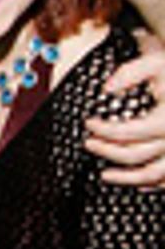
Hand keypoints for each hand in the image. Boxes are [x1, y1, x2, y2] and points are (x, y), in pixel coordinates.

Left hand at [85, 36, 164, 186]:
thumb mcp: (158, 64)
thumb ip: (131, 72)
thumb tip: (107, 88)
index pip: (126, 132)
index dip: (103, 129)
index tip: (90, 123)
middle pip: (133, 154)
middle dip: (107, 150)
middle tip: (89, 143)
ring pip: (150, 175)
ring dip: (125, 178)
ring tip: (105, 175)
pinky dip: (152, 184)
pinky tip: (139, 184)